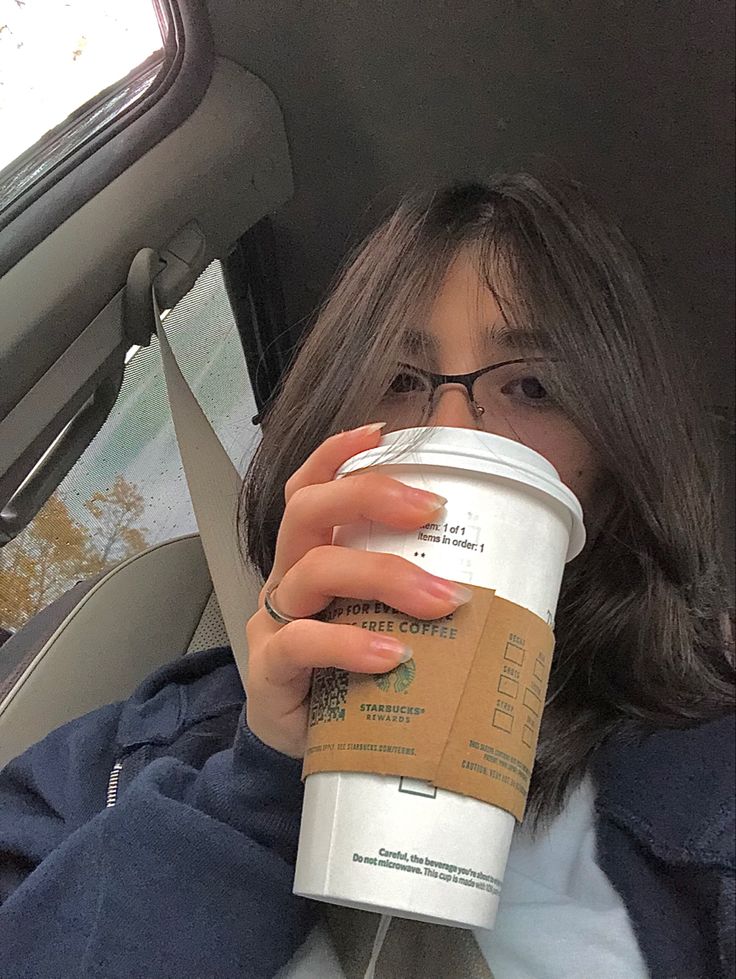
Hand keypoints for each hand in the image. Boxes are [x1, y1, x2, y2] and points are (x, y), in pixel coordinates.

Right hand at [244, 422, 473, 756]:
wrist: (309, 748)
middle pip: (308, 512)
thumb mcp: (380, 623)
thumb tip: (500, 580)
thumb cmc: (352, 675)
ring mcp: (275, 622)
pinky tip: (391, 655)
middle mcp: (288, 579)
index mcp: (312, 558)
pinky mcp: (270, 671)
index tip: (383, 433)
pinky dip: (349, 643)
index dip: (336, 455)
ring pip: (314, 570)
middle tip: (432, 510)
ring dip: (384, 575)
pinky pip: (301, 643)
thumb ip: (413, 596)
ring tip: (441, 600)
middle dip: (370, 497)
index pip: (309, 490)